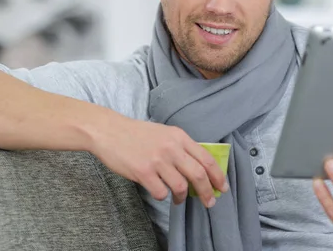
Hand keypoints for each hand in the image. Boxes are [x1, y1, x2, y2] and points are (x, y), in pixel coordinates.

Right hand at [91, 112, 228, 207]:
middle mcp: (171, 148)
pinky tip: (159, 191)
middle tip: (209, 202)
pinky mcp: (143, 172)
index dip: (218, 175)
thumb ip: (181, 147)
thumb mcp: (164, 133)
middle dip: (207, 192)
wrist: (109, 131)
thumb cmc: (137, 133)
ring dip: (182, 197)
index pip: (206, 158)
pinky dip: (163, 196)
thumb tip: (200, 167)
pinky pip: (161, 192)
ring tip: (179, 199)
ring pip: (181, 186)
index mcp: (179, 136)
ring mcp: (157, 160)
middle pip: (199, 174)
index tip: (222, 187)